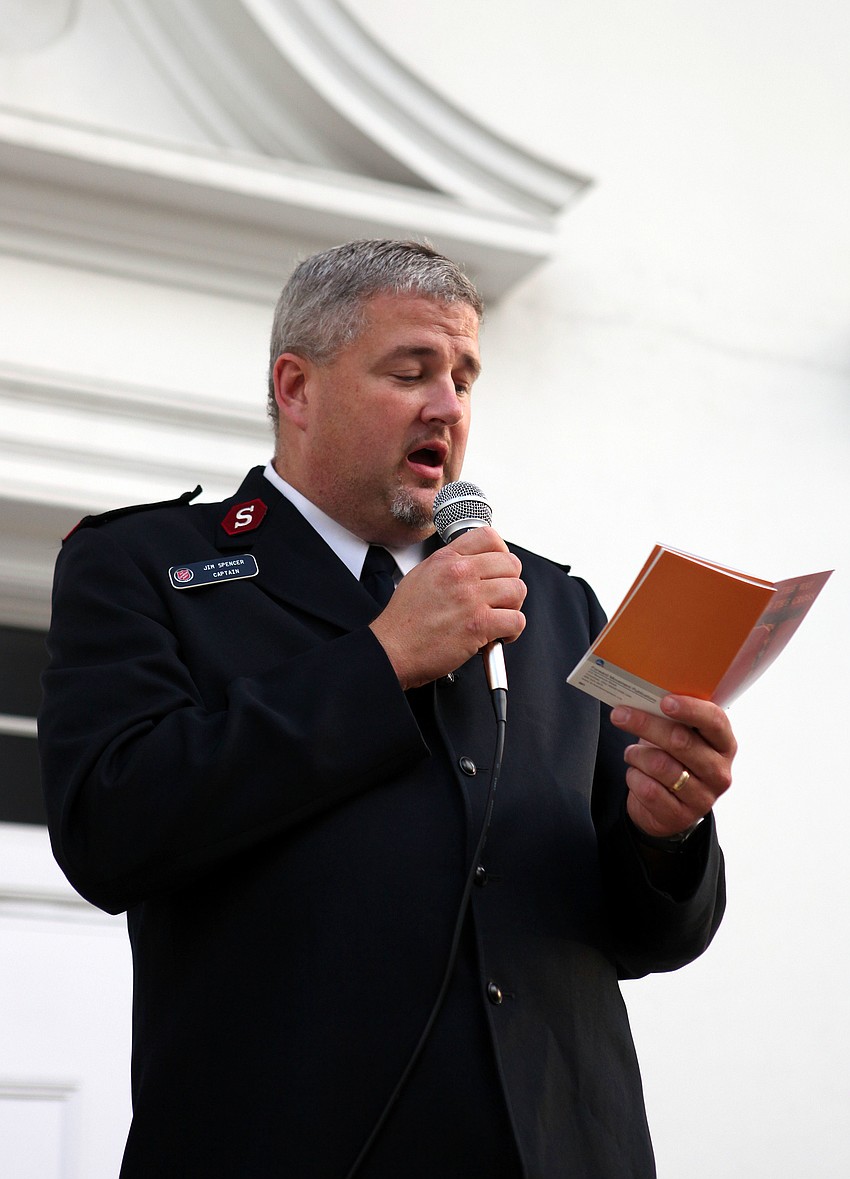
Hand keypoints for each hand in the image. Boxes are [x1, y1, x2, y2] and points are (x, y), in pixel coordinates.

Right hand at [369, 528, 525, 689]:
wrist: (392, 649)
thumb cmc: (404, 621)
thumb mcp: (421, 576)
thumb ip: (449, 566)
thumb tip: (474, 566)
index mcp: (446, 559)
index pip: (490, 537)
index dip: (501, 554)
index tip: (498, 570)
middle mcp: (460, 573)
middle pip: (511, 564)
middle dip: (510, 583)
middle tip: (500, 599)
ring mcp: (470, 598)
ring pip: (517, 590)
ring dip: (512, 607)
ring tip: (499, 618)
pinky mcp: (479, 624)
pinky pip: (516, 620)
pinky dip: (512, 630)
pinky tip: (499, 636)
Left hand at [610, 696, 735, 838]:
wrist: (667, 807)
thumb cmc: (673, 760)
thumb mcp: (680, 737)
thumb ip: (672, 719)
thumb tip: (644, 696)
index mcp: (724, 745)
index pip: (715, 721)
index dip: (690, 709)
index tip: (664, 701)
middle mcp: (719, 772)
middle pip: (681, 741)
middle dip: (646, 724)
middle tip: (620, 715)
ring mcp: (703, 797)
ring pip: (660, 765)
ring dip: (636, 754)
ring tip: (631, 753)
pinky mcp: (680, 816)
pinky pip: (648, 789)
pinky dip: (634, 777)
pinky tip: (636, 774)